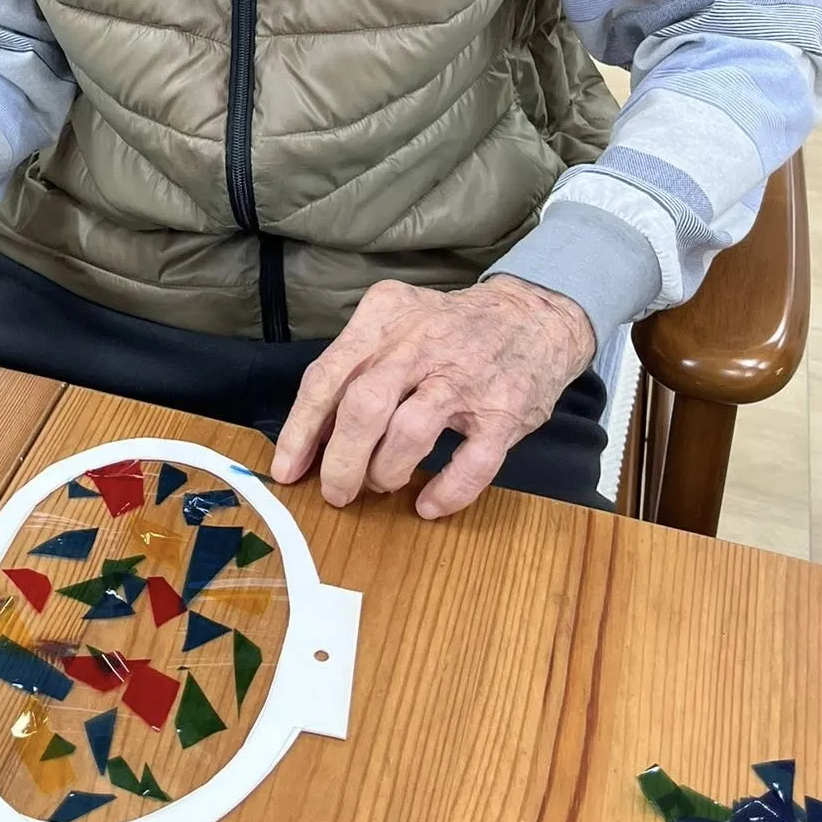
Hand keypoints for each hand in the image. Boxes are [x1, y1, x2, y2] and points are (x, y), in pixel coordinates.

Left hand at [271, 276, 595, 518]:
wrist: (533, 317)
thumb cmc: (448, 329)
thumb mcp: (395, 323)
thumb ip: (356, 365)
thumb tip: (313, 431)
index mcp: (385, 318)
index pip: (328, 376)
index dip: (302, 430)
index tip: (288, 469)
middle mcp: (422, 343)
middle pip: (363, 407)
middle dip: (340, 461)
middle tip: (336, 491)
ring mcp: (465, 377)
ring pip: (410, 433)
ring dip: (386, 472)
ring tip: (381, 483)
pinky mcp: (504, 411)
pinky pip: (471, 464)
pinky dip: (445, 493)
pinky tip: (429, 504)